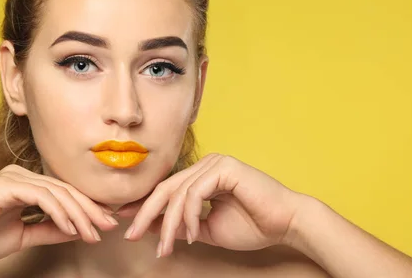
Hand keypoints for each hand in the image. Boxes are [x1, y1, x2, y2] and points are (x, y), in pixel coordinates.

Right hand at [0, 164, 118, 262]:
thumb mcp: (23, 236)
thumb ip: (48, 230)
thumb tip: (76, 231)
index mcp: (27, 184)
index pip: (65, 193)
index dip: (87, 208)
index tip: (105, 224)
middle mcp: (24, 176)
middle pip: (67, 190)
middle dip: (91, 209)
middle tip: (109, 225)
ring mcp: (16, 177)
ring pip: (59, 192)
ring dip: (79, 214)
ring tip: (93, 233)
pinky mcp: (8, 185)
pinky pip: (42, 196)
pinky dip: (59, 212)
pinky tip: (71, 228)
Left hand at [119, 153, 304, 257]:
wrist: (285, 224)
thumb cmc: (252, 225)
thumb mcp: (206, 229)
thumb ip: (181, 225)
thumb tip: (151, 226)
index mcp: (202, 175)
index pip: (166, 189)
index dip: (144, 205)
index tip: (126, 222)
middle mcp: (205, 165)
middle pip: (165, 189)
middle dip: (145, 213)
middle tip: (131, 235)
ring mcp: (214, 163)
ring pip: (177, 194)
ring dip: (168, 224)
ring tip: (166, 247)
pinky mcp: (223, 167)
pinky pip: (194, 193)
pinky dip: (188, 216)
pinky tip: (191, 234)